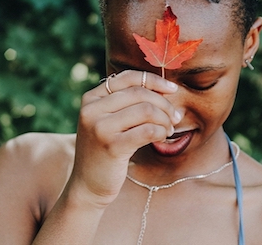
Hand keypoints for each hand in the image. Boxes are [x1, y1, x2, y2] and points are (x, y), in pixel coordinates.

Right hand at [67, 70, 180, 206]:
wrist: (87, 185)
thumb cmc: (105, 148)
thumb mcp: (108, 119)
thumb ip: (126, 101)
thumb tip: (165, 88)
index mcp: (92, 97)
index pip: (128, 77)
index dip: (154, 80)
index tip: (173, 89)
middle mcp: (92, 109)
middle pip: (140, 93)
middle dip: (164, 104)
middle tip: (175, 117)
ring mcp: (99, 127)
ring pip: (146, 110)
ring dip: (165, 119)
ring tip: (168, 129)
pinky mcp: (111, 146)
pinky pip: (148, 130)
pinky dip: (161, 132)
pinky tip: (162, 138)